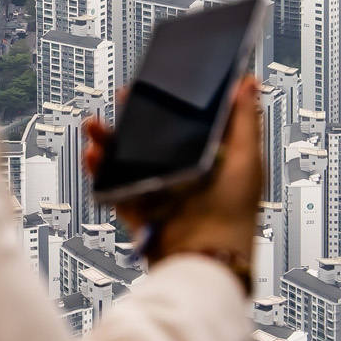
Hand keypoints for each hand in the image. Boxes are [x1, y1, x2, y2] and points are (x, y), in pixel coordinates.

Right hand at [84, 73, 263, 270]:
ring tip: (96, 127)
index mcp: (208, 159)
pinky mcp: (140, 212)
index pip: (184, 123)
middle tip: (122, 99)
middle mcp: (182, 174)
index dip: (169, 103)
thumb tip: (247, 81)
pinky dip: (99, 174)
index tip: (154, 86)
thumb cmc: (233, 214)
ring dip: (109, 142)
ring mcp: (159, 193)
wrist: (206, 259)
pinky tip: (93, 157)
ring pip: (127, 162)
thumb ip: (244, 120)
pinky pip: (114, 190)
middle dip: (133, 119)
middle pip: (151, 140)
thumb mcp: (246, 159)